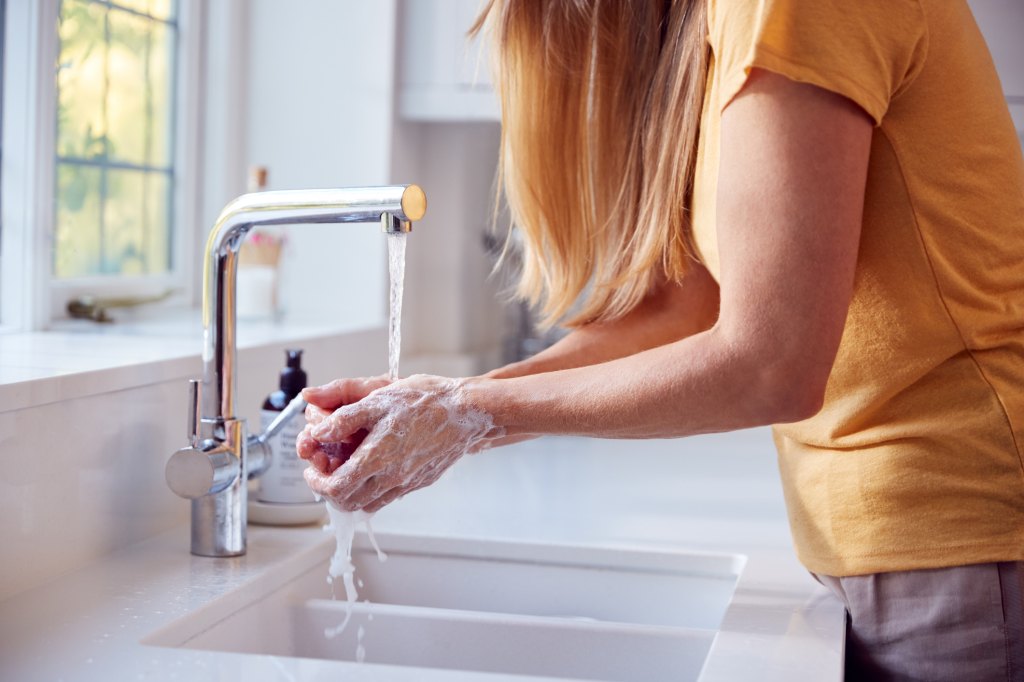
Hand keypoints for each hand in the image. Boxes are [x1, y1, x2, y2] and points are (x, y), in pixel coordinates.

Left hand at [303, 375, 502, 511]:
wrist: (466, 412)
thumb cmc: (426, 401)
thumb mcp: (378, 399)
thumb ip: (344, 418)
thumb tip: (318, 431)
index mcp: (377, 459)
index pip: (335, 489)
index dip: (316, 481)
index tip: (312, 467)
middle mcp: (391, 478)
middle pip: (348, 503)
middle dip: (329, 490)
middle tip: (325, 470)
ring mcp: (407, 484)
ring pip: (368, 504)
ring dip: (350, 492)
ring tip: (346, 468)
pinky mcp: (419, 482)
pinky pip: (388, 497)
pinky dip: (372, 490)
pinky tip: (374, 466)